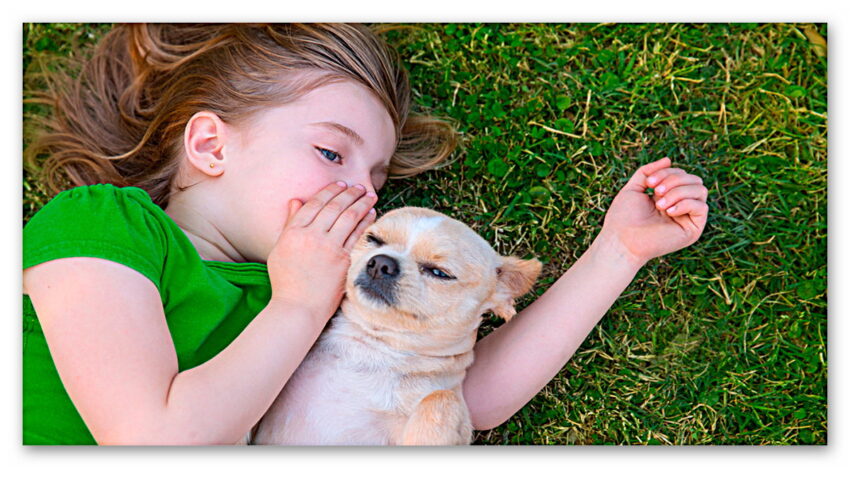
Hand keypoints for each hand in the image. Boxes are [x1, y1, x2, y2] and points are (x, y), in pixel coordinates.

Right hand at [266, 182, 377, 321]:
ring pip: (348, 217)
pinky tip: (372, 214)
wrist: (298, 307)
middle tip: (359, 186)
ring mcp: (328, 247)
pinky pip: (357, 234)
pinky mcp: (343, 259)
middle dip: (349, 193)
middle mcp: (311, 236)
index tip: (340, 185)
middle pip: (334, 207)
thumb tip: (296, 201)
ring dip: (361, 203)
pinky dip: (365, 221)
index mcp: (293, 232)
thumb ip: (289, 223)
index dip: (329, 191)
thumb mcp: (280, 249)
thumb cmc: (286, 281)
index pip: (314, 204)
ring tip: (369, 195)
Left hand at [600, 157, 708, 265]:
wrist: (621, 240)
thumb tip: (668, 159)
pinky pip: (702, 207)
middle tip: (656, 192)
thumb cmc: (624, 218)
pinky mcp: (693, 230)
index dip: (667, 172)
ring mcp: (687, 218)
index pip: (682, 174)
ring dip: (679, 191)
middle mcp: (680, 206)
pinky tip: (668, 212)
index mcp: (668, 197)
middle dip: (675, 180)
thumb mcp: (634, 188)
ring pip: (701, 190)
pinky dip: (685, 203)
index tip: (649, 183)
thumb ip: (648, 172)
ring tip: (660, 204)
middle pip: (694, 179)